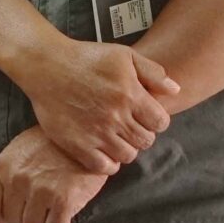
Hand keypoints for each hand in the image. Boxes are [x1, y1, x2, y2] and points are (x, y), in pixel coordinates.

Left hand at [0, 128, 109, 222]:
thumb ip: (10, 173)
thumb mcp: (22, 148)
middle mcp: (18, 180)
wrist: (86, 134)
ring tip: (53, 213)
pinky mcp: (64, 201)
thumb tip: (6, 202)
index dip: (0, 217)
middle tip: (41, 210)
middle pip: (13, 219)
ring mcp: (40, 191)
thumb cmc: (54, 142)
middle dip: (26, 218)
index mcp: (4, 166)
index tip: (10, 218)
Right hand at [14, 36, 179, 174]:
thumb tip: (175, 89)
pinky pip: (104, 167)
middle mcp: (116, 116)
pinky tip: (103, 150)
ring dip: (125, 148)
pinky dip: (108, 163)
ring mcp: (97, 133)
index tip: (145, 116)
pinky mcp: (78, 145)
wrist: (47, 66)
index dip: (156, 120)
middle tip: (129, 126)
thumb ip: (152, 72)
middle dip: (141, 134)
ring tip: (116, 137)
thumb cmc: (86, 57)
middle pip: (146, 141)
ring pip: (127, 156)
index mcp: (130, 94)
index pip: (160, 123)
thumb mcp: (124, 55)